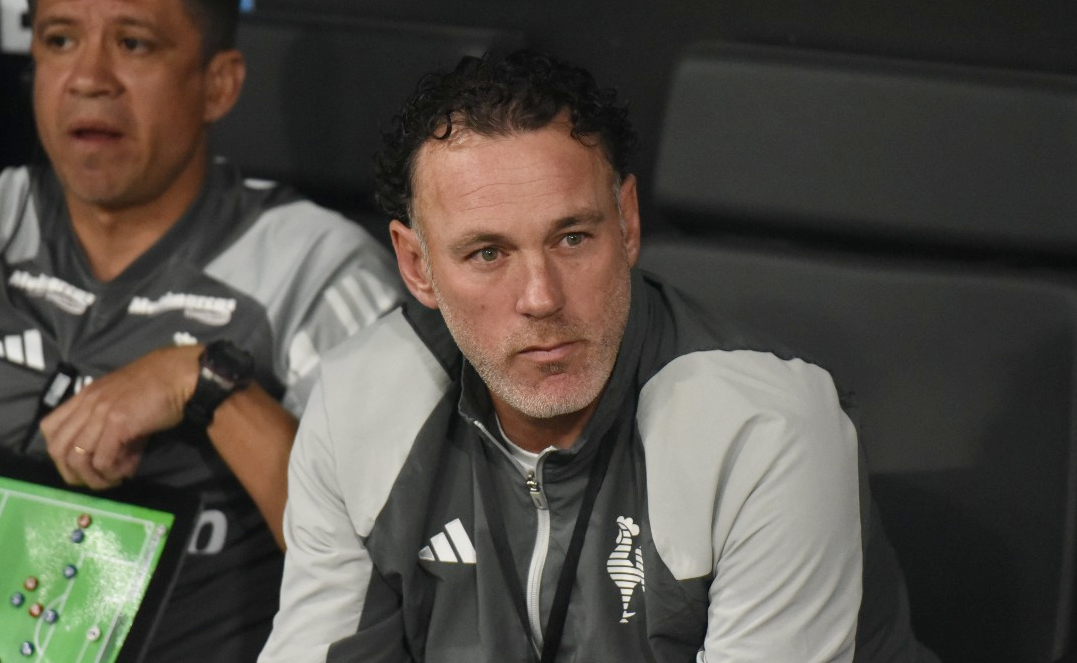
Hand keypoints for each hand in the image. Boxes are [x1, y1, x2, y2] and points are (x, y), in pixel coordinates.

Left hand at [40, 345, 201, 489]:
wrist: (180, 376)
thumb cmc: (158, 387)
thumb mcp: (124, 404)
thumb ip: (113, 428)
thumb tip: (116, 461)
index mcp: (85, 396)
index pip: (49, 428)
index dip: (60, 452)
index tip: (81, 463)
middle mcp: (87, 403)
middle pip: (58, 448)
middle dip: (72, 472)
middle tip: (95, 479)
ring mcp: (101, 413)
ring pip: (78, 458)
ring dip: (94, 477)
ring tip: (114, 479)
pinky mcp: (119, 424)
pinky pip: (103, 459)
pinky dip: (113, 471)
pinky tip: (128, 470)